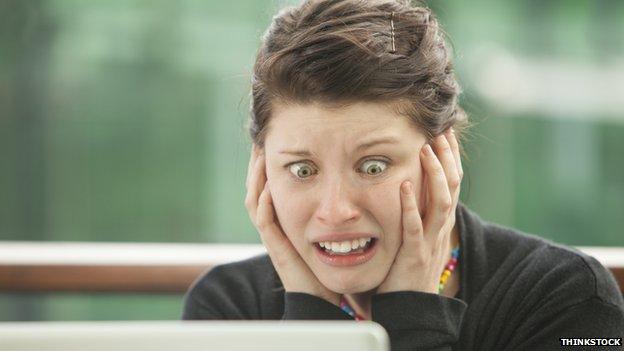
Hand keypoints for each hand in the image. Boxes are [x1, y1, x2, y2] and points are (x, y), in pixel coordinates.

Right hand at [244, 145, 341, 306]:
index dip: (268, 165)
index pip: (269, 186)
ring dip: (256, 179)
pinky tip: (268, 188)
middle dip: (257, 165)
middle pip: (256, 189)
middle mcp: (276, 226)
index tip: (273, 142)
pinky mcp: (278, 249)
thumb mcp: (328, 230)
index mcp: (285, 220)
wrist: (323, 299)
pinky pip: (265, 224)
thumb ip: (332, 210)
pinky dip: (264, 206)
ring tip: (260, 157)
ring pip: (254, 203)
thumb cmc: (330, 265)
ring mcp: (274, 237)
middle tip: (260, 141)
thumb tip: (347, 186)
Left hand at [376, 128, 462, 294]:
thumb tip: (410, 186)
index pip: (451, 183)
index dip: (451, 157)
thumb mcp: (416, 236)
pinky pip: (414, 227)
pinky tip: (403, 185)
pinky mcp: (414, 255)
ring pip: (440, 203)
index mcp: (440, 222)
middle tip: (441, 131)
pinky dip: (409, 205)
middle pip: (452, 187)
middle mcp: (440, 229)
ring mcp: (430, 242)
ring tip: (426, 150)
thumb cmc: (406, 270)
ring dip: (434, 175)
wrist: (408, 308)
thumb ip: (417, 213)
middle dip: (447, 158)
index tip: (446, 132)